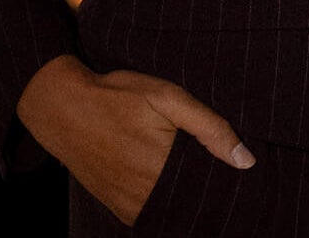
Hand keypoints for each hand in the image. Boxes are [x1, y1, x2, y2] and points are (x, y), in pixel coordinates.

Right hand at [17, 54, 253, 224]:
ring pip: (171, 208)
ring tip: (189, 166)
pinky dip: (164, 198)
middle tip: (211, 162)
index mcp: (163, 170)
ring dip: (184, 193)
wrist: (62, 108)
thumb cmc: (118, 97)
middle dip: (206, 186)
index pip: (209, 188)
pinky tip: (169, 176)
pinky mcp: (116, 206)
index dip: (225, 179)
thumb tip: (246, 161)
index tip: (239, 170)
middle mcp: (144, 196)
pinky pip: (149, 211)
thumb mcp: (168, 98)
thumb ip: (210, 128)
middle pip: (190, 200)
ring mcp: (127, 206)